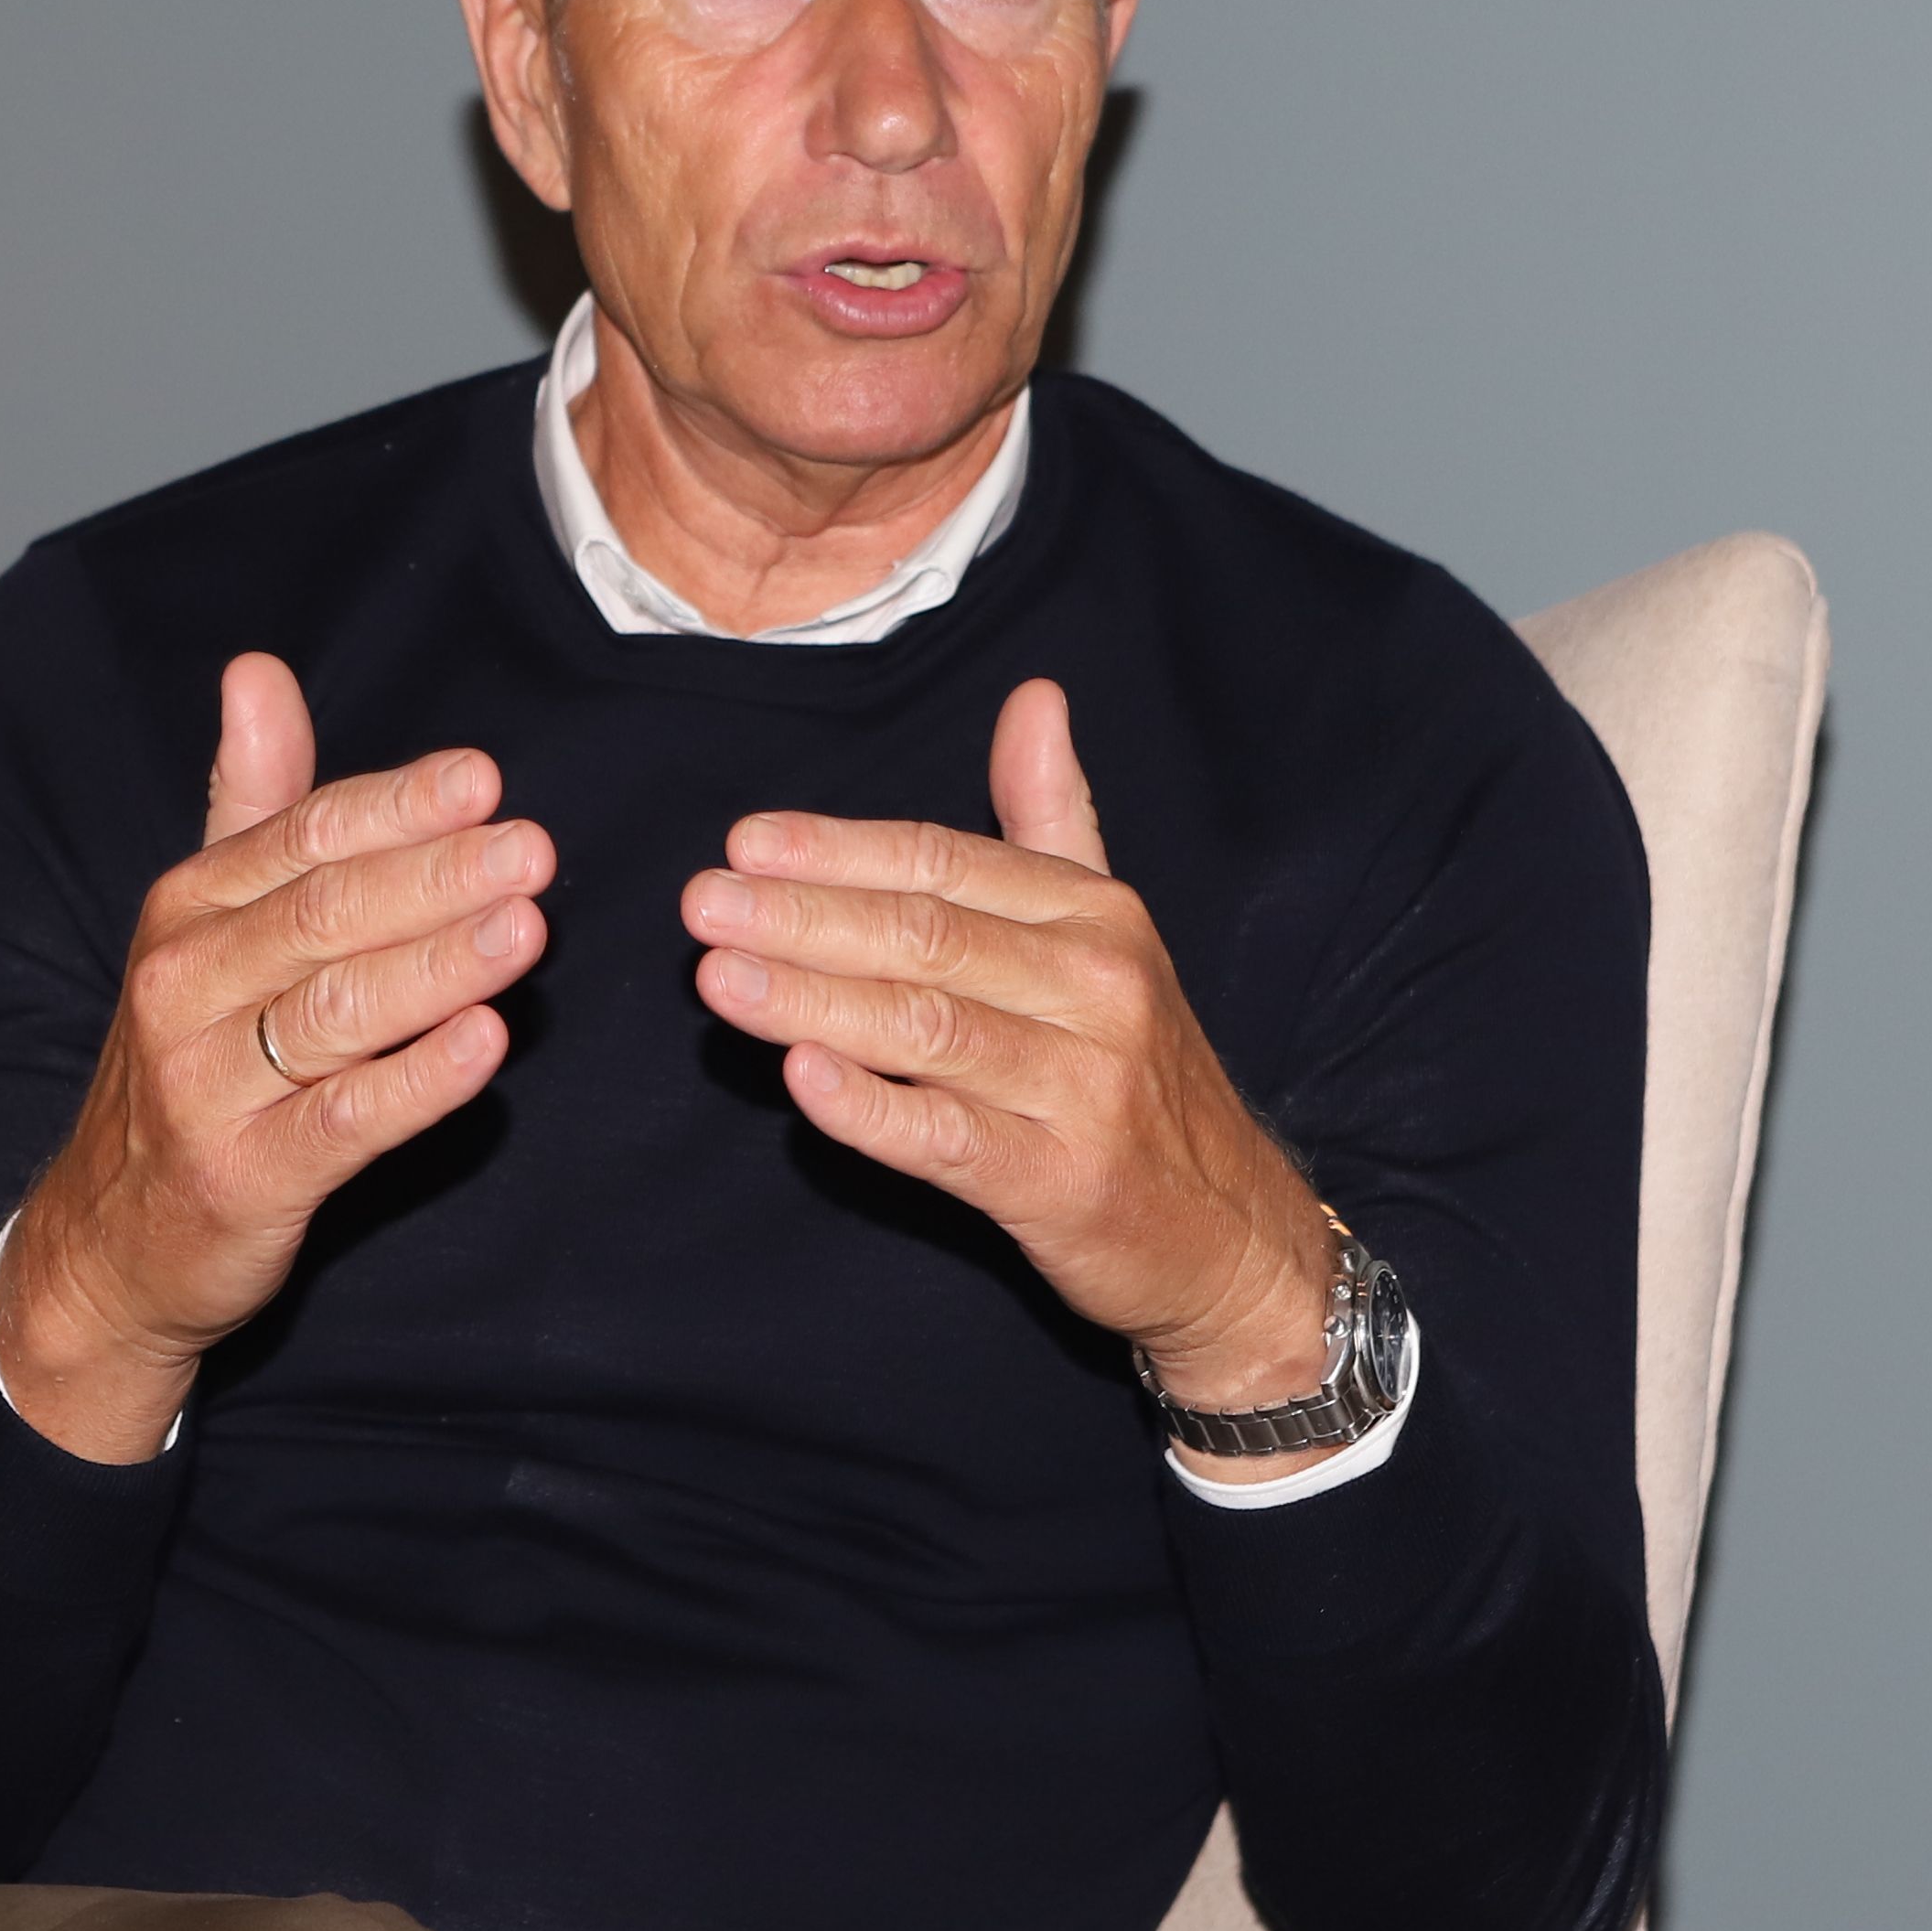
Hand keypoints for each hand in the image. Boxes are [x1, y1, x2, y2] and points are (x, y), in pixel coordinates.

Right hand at [0, 654, 549, 1463]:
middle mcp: (185, 985)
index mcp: (188, 910)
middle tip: (530, 848)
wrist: (111, 1243)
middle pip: (325, 916)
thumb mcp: (204, 924)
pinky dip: (416, 1082)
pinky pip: (341, 1122)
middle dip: (435, 876)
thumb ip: (249, 803)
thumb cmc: (190, 1061)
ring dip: (439, 966)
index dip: (396, 807)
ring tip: (526, 927)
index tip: (483, 779)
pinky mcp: (244, 1177)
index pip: (304, 838)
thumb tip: (258, 669)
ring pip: (336, 1011)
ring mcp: (207, 1086)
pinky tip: (485, 1047)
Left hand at [687, 678, 1345, 1464]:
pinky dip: (872, 1107)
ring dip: (812, 1000)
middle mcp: (1098, 987)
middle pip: (927, 938)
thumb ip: (1053, 818)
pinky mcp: (1061, 1181)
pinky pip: (949, 1139)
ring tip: (717, 978)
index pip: (947, 865)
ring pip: (926, 1030)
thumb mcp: (1111, 934)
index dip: (841, 850)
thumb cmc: (1136, 1074)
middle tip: (704, 905)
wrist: (1226, 1234)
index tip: (746, 843)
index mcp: (1096, 916)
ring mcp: (1084, 1087)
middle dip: (804, 917)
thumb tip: (1033, 696)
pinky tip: (802, 1079)